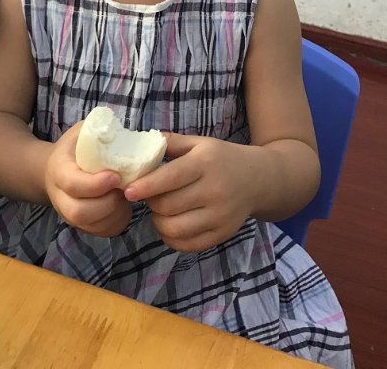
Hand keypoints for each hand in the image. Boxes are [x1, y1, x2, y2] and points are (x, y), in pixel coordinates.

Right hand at [44, 122, 132, 236]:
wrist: (55, 171)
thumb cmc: (74, 148)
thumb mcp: (81, 132)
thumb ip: (98, 131)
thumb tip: (125, 132)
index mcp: (59, 170)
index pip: (72, 184)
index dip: (95, 184)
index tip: (116, 176)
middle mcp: (60, 198)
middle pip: (79, 212)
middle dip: (107, 203)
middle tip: (123, 188)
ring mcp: (70, 215)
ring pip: (91, 226)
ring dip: (114, 213)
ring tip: (125, 195)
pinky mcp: (83, 225)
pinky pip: (102, 232)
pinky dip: (118, 221)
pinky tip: (124, 206)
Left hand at [124, 133, 254, 252]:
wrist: (259, 179)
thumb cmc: (222, 158)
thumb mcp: (200, 143)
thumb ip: (171, 143)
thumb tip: (140, 143)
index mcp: (205, 163)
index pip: (171, 177)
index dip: (147, 186)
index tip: (128, 190)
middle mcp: (215, 190)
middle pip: (168, 205)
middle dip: (151, 202)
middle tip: (149, 196)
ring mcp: (220, 215)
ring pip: (175, 228)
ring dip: (159, 222)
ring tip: (159, 211)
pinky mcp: (223, 234)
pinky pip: (188, 245)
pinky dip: (172, 239)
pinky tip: (170, 225)